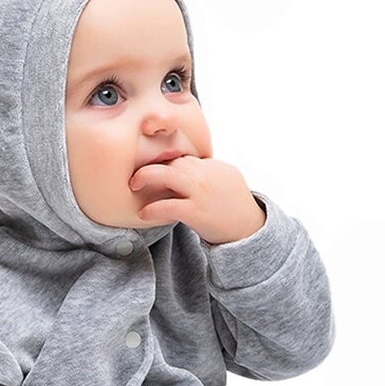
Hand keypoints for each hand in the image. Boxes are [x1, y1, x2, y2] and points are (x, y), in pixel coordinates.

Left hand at [129, 156, 265, 244]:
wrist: (250, 229)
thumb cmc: (237, 207)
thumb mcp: (228, 178)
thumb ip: (208, 170)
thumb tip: (192, 164)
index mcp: (212, 165)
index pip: (183, 156)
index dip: (165, 160)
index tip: (153, 167)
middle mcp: (206, 175)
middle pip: (172, 160)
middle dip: (152, 165)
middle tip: (137, 174)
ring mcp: (200, 193)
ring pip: (167, 175)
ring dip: (146, 177)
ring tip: (134, 184)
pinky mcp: (196, 212)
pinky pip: (168, 206)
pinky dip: (152, 208)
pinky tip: (143, 213)